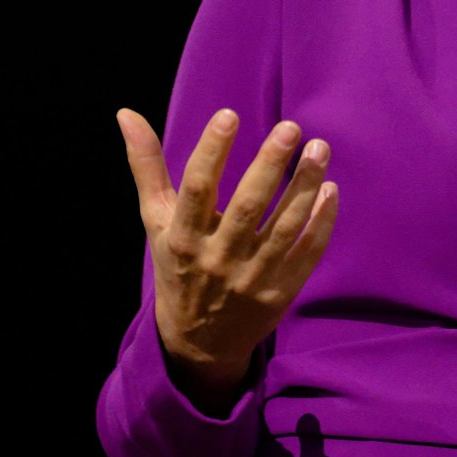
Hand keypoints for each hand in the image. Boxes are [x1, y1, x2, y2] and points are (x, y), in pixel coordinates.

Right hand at [119, 107, 337, 409]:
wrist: (198, 343)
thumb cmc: (177, 267)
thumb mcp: (156, 221)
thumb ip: (147, 167)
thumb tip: (127, 113)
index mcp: (182, 238)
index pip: (197, 189)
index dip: (211, 151)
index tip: (229, 115)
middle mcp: (217, 258)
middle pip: (247, 207)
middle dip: (269, 165)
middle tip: (291, 127)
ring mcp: (251, 277)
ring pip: (284, 227)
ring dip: (305, 186)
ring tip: (320, 148)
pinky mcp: (280, 292)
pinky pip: (306, 252)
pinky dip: (321, 221)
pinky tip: (330, 189)